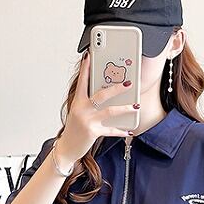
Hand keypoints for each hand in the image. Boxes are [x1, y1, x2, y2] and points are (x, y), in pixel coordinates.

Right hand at [53, 51, 138, 168]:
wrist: (67, 148)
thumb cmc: (74, 129)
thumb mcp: (78, 113)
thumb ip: (89, 103)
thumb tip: (107, 95)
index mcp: (77, 102)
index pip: (82, 81)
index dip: (86, 68)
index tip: (90, 56)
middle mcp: (81, 109)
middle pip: (102, 94)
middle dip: (117, 88)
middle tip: (128, 82)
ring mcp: (87, 120)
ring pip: (110, 111)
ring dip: (125, 108)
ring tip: (136, 105)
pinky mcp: (92, 132)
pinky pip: (111, 130)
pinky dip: (121, 130)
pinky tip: (129, 130)